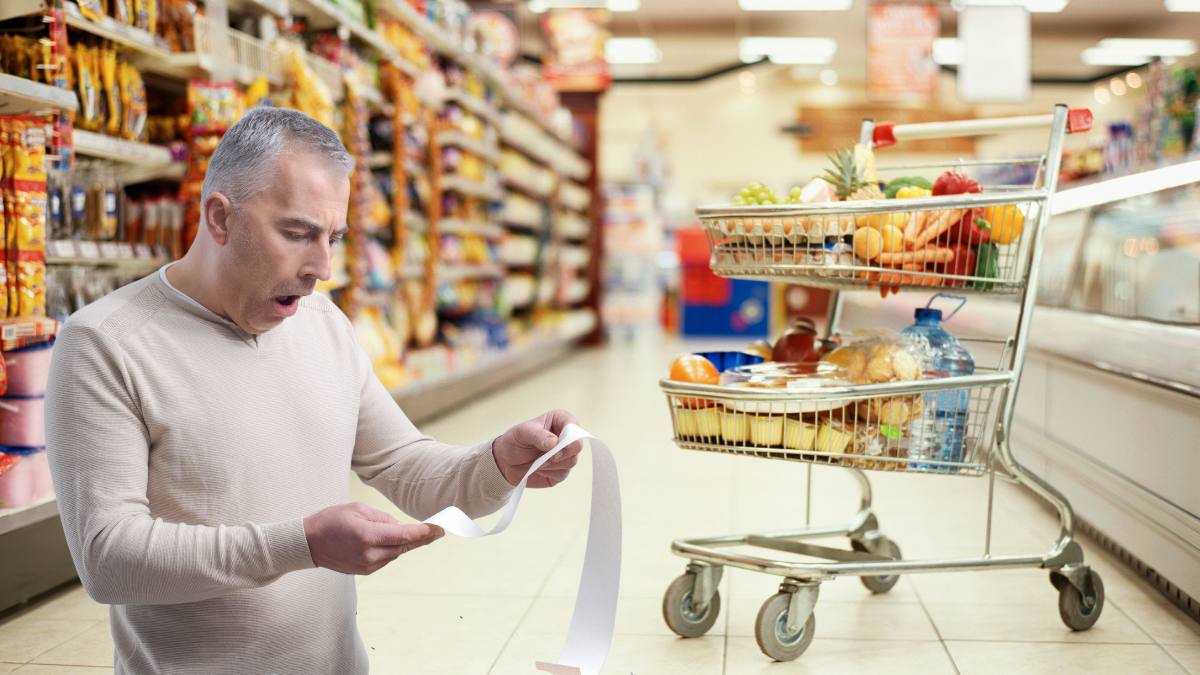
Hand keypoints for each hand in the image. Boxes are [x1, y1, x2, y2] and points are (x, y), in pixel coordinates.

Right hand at [303, 502, 443, 574]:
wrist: (308, 543)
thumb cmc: (330, 521)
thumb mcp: (358, 509)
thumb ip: (382, 518)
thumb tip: (400, 527)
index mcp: (368, 536)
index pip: (404, 535)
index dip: (424, 533)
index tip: (440, 529)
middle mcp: (369, 554)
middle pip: (404, 546)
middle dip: (421, 539)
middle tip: (439, 531)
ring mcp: (367, 566)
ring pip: (396, 553)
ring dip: (404, 543)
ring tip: (412, 532)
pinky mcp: (365, 571)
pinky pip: (386, 558)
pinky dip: (392, 549)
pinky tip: (392, 541)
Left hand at [492, 409, 582, 488]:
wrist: (506, 462)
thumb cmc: (515, 441)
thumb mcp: (522, 433)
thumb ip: (538, 435)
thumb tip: (555, 443)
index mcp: (560, 421)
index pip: (574, 426)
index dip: (568, 437)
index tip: (554, 444)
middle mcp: (566, 437)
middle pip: (576, 446)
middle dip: (560, 453)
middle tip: (545, 456)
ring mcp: (565, 455)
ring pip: (571, 461)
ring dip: (551, 464)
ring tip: (535, 461)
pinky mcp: (562, 470)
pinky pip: (563, 473)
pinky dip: (548, 472)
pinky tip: (537, 468)